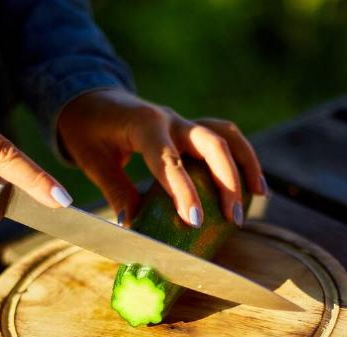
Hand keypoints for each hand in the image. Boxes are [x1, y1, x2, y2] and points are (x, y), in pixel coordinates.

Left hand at [57, 88, 266, 226]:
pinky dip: (243, 159)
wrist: (90, 99)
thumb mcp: (92, 161)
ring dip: (245, 166)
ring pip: (226, 136)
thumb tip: (132, 227)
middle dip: (227, 181)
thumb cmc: (88, 131)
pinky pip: (225, 138)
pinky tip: (254, 186)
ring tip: (258, 198)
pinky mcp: (191, 128)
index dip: (184, 191)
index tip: (196, 221)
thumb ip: (115, 191)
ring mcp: (184, 122)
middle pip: (210, 144)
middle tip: (234, 219)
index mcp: (143, 125)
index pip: (169, 160)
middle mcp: (170, 120)